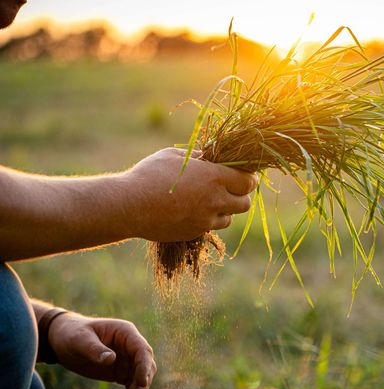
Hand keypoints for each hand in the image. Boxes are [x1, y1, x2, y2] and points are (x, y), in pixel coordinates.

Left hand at [48, 313, 156, 388]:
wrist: (63, 340)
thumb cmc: (72, 334)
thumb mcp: (80, 339)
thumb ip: (94, 349)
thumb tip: (111, 359)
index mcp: (125, 333)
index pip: (142, 350)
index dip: (144, 366)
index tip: (141, 383)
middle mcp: (130, 345)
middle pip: (146, 364)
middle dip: (143, 381)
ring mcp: (126, 359)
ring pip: (141, 376)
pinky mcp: (120, 371)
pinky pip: (131, 384)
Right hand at [124, 148, 257, 241]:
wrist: (129, 206)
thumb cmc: (150, 174)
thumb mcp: (175, 155)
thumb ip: (198, 156)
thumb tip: (211, 155)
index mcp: (214, 177)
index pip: (248, 181)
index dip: (249, 178)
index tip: (245, 175)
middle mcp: (215, 200)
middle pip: (245, 203)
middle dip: (241, 195)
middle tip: (231, 189)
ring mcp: (205, 220)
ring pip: (229, 218)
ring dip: (225, 209)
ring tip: (210, 200)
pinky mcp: (194, 232)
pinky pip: (210, 227)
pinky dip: (208, 219)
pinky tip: (194, 210)